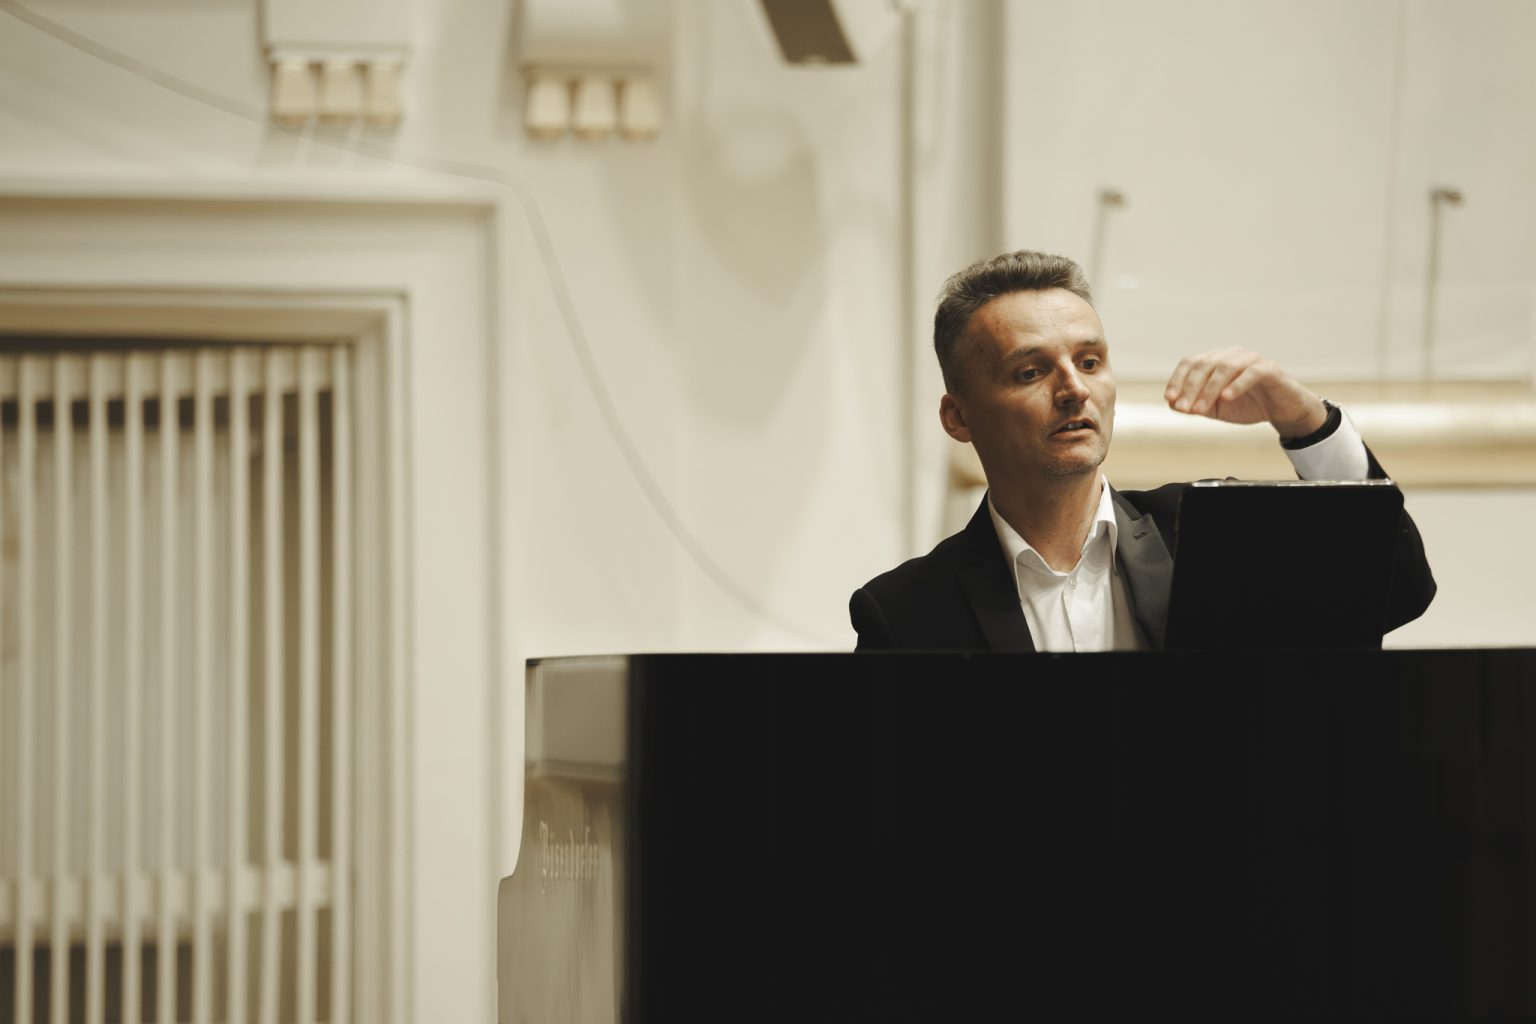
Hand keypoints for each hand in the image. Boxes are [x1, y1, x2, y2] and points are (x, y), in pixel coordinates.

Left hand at [1164, 347, 1327, 438]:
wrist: (1281, 410)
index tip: (1170, 399)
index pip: (1190, 363)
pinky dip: (1236, 385)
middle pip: (1204, 364)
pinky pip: (1251, 372)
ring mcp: (1251, 359)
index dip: (1177, 380)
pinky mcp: (1269, 368)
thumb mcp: (1216, 409)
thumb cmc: (1247, 405)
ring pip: (1224, 368)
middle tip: (1184, 409)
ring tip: (1200, 409)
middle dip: (1190, 388)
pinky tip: (1226, 398)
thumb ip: (1196, 406)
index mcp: (1215, 360)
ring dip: (1209, 390)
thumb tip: (1173, 404)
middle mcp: (1231, 355)